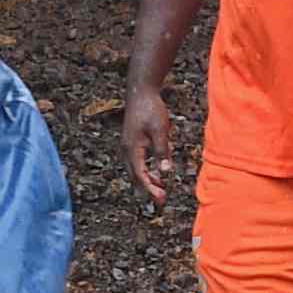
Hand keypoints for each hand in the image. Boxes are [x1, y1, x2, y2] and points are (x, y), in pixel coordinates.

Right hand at [121, 81, 179, 204]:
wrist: (141, 92)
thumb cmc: (151, 109)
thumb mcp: (160, 130)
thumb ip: (162, 151)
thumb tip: (166, 171)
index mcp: (132, 148)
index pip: (140, 175)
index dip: (150, 188)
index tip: (161, 199)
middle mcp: (126, 150)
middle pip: (135, 176)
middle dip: (148, 189)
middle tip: (162, 200)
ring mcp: (128, 146)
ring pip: (136, 170)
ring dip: (147, 180)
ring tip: (161, 189)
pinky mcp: (132, 142)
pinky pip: (137, 162)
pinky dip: (146, 170)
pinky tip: (157, 173)